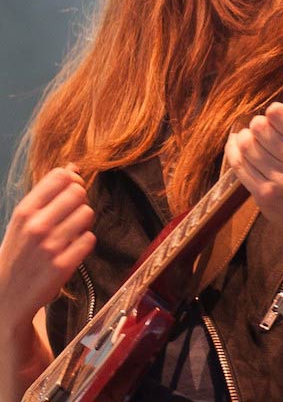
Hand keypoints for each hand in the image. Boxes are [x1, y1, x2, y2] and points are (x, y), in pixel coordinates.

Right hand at [0, 165, 95, 332]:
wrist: (6, 297)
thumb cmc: (18, 252)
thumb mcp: (23, 220)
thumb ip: (47, 194)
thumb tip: (72, 167)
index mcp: (24, 211)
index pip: (59, 176)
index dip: (71, 180)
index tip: (70, 191)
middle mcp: (36, 226)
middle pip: (78, 192)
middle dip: (80, 200)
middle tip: (73, 213)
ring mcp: (50, 246)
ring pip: (87, 213)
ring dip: (84, 221)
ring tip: (73, 231)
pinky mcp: (63, 266)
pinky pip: (89, 239)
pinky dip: (85, 242)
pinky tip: (74, 248)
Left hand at [225, 67, 282, 252]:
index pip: (281, 114)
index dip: (274, 113)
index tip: (276, 118)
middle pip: (260, 127)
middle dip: (257, 126)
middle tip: (262, 132)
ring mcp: (281, 182)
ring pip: (245, 145)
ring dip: (243, 138)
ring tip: (251, 141)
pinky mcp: (264, 195)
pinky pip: (238, 164)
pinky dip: (233, 151)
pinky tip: (238, 148)